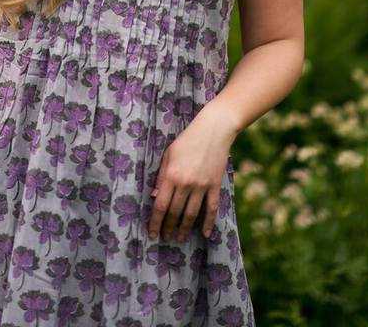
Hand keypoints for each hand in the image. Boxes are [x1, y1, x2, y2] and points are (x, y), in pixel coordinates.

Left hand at [148, 103, 237, 241]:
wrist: (213, 130)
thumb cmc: (187, 140)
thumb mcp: (169, 154)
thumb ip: (161, 176)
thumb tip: (155, 198)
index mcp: (172, 175)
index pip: (161, 205)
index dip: (155, 222)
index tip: (152, 234)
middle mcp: (186, 183)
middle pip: (175, 212)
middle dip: (168, 227)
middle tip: (165, 237)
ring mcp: (202, 186)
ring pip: (192, 214)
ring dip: (185, 228)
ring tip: (180, 237)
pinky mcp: (215, 185)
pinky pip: (212, 208)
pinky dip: (209, 223)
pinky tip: (206, 233)